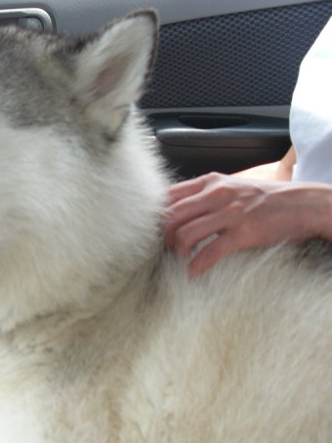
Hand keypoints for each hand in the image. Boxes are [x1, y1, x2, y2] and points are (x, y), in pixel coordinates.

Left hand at [164, 172, 331, 276]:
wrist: (303, 202)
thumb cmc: (265, 197)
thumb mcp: (231, 186)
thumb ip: (206, 194)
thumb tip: (179, 208)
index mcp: (210, 182)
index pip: (169, 195)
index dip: (156, 214)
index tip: (152, 228)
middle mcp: (216, 194)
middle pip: (172, 215)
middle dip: (162, 235)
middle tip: (163, 248)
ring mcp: (229, 213)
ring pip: (186, 233)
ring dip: (177, 251)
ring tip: (179, 260)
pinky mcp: (243, 232)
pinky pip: (211, 252)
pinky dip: (197, 265)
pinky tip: (193, 273)